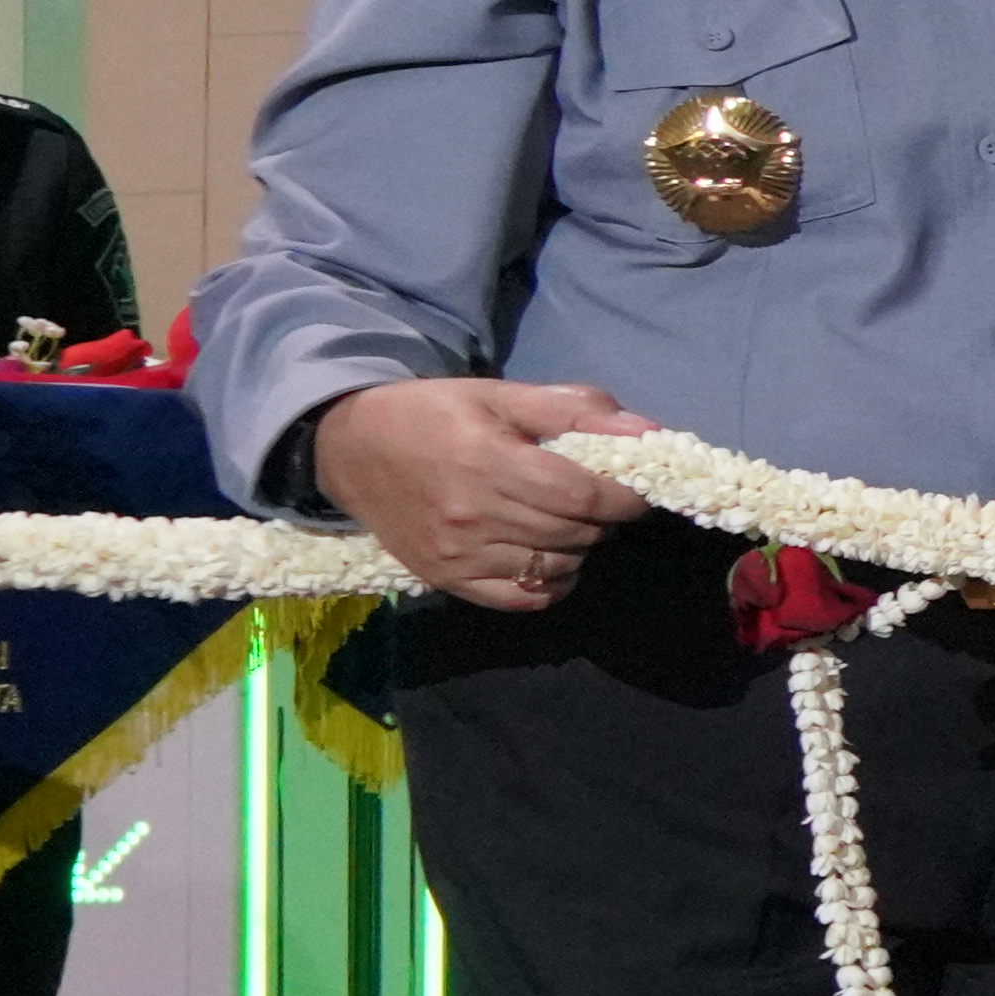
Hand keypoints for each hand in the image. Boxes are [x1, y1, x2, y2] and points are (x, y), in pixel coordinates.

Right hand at [315, 374, 655, 605]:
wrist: (349, 448)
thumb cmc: (431, 415)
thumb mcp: (499, 395)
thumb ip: (574, 410)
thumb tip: (645, 430)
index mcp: (488, 461)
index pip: (584, 496)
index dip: (626, 497)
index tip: (637, 489)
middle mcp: (473, 515)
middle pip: (576, 532)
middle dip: (603, 517)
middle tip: (595, 497)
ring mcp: (457, 555)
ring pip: (557, 567)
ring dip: (577, 547)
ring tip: (563, 520)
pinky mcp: (445, 580)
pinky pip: (523, 599)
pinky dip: (549, 583)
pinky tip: (545, 556)